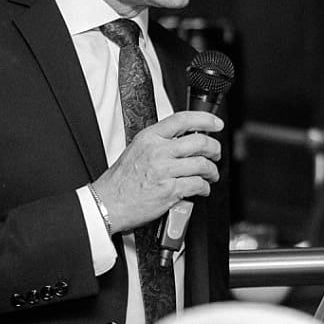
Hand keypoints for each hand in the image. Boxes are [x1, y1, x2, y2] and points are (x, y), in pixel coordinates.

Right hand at [91, 110, 222, 232]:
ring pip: (202, 164)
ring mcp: (164, 171)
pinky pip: (198, 184)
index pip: (183, 120)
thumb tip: (184, 139)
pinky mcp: (169, 191)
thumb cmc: (120, 181)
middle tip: (216, 154)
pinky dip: (205, 187)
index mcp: (150, 137)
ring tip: (211, 174)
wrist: (107, 203)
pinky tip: (202, 189)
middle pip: (199, 142)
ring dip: (212, 171)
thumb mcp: (137, 150)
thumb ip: (159, 142)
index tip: (216, 124)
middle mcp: (158, 151)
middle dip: (214, 149)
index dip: (205, 120)